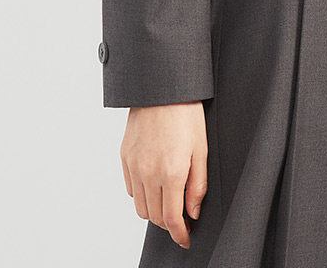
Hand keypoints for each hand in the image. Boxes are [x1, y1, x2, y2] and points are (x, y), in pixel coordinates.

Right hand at [120, 101, 208, 249]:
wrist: (162, 87)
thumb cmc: (186, 113)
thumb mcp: (202, 149)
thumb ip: (198, 185)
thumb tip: (193, 212)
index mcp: (171, 171)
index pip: (171, 218)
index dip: (179, 234)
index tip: (185, 238)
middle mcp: (149, 171)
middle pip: (154, 217)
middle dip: (169, 224)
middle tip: (181, 219)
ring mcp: (134, 164)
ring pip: (140, 206)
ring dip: (154, 211)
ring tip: (168, 202)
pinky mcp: (124, 157)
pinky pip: (131, 188)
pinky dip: (142, 194)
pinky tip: (154, 185)